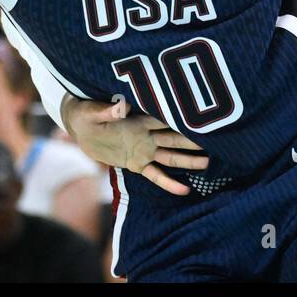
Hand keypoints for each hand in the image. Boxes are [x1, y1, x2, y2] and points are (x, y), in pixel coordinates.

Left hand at [63, 96, 208, 195]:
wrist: (79, 125)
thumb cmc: (85, 112)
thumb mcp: (91, 111)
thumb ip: (107, 110)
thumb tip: (123, 106)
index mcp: (137, 119)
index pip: (164, 119)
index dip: (182, 119)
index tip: (203, 119)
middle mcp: (145, 135)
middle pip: (173, 138)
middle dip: (192, 141)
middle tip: (217, 143)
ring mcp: (142, 150)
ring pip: (170, 156)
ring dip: (188, 159)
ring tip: (209, 163)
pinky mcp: (135, 163)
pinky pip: (154, 175)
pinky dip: (168, 182)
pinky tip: (184, 189)